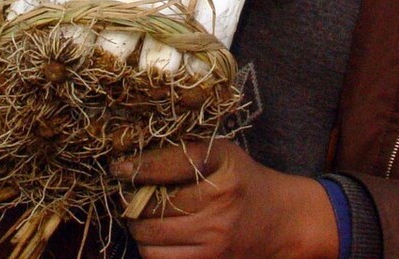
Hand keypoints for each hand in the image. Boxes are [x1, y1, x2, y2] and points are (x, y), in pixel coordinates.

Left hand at [114, 139, 337, 258]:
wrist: (279, 221)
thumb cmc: (242, 180)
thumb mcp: (221, 153)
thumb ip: (182, 150)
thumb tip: (132, 157)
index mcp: (222, 170)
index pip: (166, 165)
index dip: (136, 167)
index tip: (119, 168)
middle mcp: (219, 208)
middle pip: (151, 208)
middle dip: (133, 200)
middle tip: (130, 193)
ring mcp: (214, 243)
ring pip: (149, 239)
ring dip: (139, 227)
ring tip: (145, 215)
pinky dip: (151, 248)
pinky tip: (159, 235)